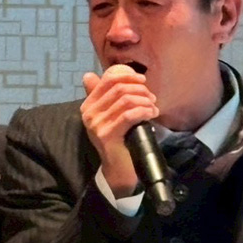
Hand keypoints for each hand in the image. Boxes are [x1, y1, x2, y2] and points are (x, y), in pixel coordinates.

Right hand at [81, 64, 158, 196]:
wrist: (118, 167)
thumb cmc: (119, 138)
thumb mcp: (111, 114)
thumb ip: (106, 96)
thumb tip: (89, 75)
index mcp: (88, 104)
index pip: (108, 79)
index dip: (128, 75)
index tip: (143, 80)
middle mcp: (89, 113)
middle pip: (119, 88)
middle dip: (140, 90)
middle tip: (152, 98)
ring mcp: (96, 124)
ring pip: (126, 100)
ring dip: (145, 101)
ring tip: (153, 107)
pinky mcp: (106, 134)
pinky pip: (128, 115)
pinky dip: (144, 111)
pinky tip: (151, 114)